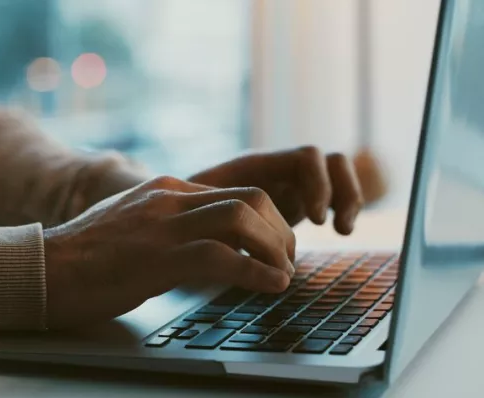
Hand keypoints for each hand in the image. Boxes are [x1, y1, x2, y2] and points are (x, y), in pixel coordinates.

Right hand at [44, 176, 295, 328]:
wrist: (42, 268)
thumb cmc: (87, 255)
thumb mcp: (136, 224)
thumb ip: (170, 222)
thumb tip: (209, 240)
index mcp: (167, 189)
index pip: (237, 191)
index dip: (268, 219)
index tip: (277, 245)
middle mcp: (170, 199)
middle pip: (250, 198)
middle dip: (280, 230)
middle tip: (287, 259)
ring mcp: (163, 226)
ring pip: (242, 219)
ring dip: (275, 248)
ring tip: (284, 274)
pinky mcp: (156, 258)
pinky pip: (221, 257)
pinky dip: (256, 272)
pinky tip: (271, 286)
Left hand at [189, 146, 363, 234]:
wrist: (175, 214)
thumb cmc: (182, 214)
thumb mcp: (199, 214)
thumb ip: (222, 219)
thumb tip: (242, 240)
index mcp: (257, 166)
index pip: (307, 157)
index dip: (319, 185)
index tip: (316, 220)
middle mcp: (277, 169)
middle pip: (330, 161)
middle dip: (342, 191)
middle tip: (332, 227)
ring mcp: (288, 183)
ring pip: (336, 173)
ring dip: (349, 197)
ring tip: (342, 230)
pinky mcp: (294, 201)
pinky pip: (331, 193)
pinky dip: (342, 207)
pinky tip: (338, 231)